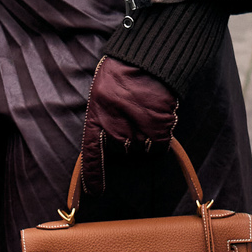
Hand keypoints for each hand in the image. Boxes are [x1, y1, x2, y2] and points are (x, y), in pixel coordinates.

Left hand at [79, 57, 177, 197]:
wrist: (149, 59)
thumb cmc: (122, 73)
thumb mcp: (101, 94)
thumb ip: (103, 118)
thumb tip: (108, 141)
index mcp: (97, 117)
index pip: (92, 154)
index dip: (92, 176)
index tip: (95, 192)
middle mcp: (116, 127)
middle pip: (121, 152)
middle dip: (127, 143)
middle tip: (132, 124)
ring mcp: (138, 129)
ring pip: (141, 150)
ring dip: (144, 139)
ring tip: (144, 116)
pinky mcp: (159, 127)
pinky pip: (159, 145)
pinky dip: (160, 137)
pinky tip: (158, 119)